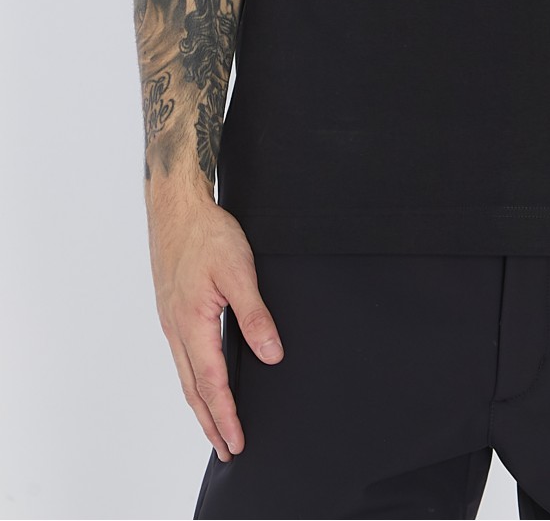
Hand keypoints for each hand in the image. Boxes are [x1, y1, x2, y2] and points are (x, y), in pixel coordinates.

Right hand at [146, 194, 284, 461]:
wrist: (176, 206)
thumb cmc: (207, 234)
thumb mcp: (239, 272)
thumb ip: (255, 315)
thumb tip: (271, 354)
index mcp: (192, 324)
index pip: (212, 383)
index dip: (226, 415)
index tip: (237, 442)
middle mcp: (176, 328)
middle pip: (193, 389)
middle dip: (211, 422)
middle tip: (227, 449)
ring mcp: (171, 319)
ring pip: (186, 374)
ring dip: (201, 404)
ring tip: (214, 426)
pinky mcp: (172, 309)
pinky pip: (182, 356)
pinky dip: (193, 379)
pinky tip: (201, 380)